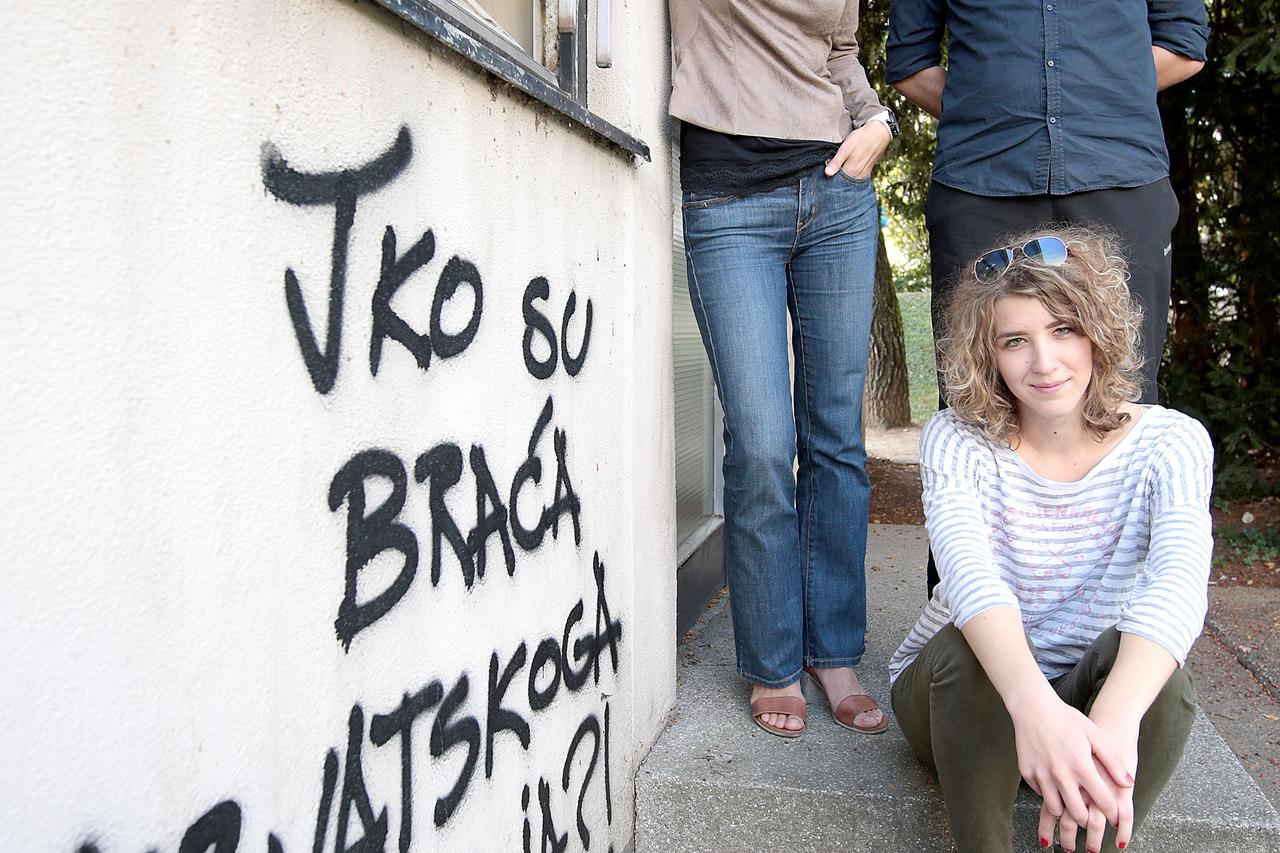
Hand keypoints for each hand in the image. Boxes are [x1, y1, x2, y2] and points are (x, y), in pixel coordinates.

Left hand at [824, 120, 890, 179]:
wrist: (879, 133)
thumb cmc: (861, 138)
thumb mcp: (846, 148)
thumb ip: (837, 162)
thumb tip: (827, 173)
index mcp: (851, 171)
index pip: (836, 182)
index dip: (829, 180)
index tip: (823, 178)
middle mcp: (858, 175)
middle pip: (843, 183)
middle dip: (836, 181)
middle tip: (828, 176)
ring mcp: (863, 174)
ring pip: (850, 182)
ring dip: (843, 180)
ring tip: (837, 175)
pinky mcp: (867, 171)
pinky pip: (857, 179)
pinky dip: (851, 178)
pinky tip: (847, 174)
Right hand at [1010, 697, 1131, 841]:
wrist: (1033, 707)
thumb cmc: (1067, 719)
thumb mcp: (1095, 736)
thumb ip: (1113, 762)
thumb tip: (1128, 784)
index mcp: (1081, 766)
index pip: (1103, 801)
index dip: (1112, 812)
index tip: (1114, 815)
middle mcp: (1060, 774)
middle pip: (1078, 814)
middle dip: (1088, 819)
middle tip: (1091, 815)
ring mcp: (1042, 775)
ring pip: (1055, 809)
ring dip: (1066, 810)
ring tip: (1072, 803)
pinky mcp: (1027, 773)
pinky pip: (1040, 794)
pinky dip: (1049, 795)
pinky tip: (1055, 785)